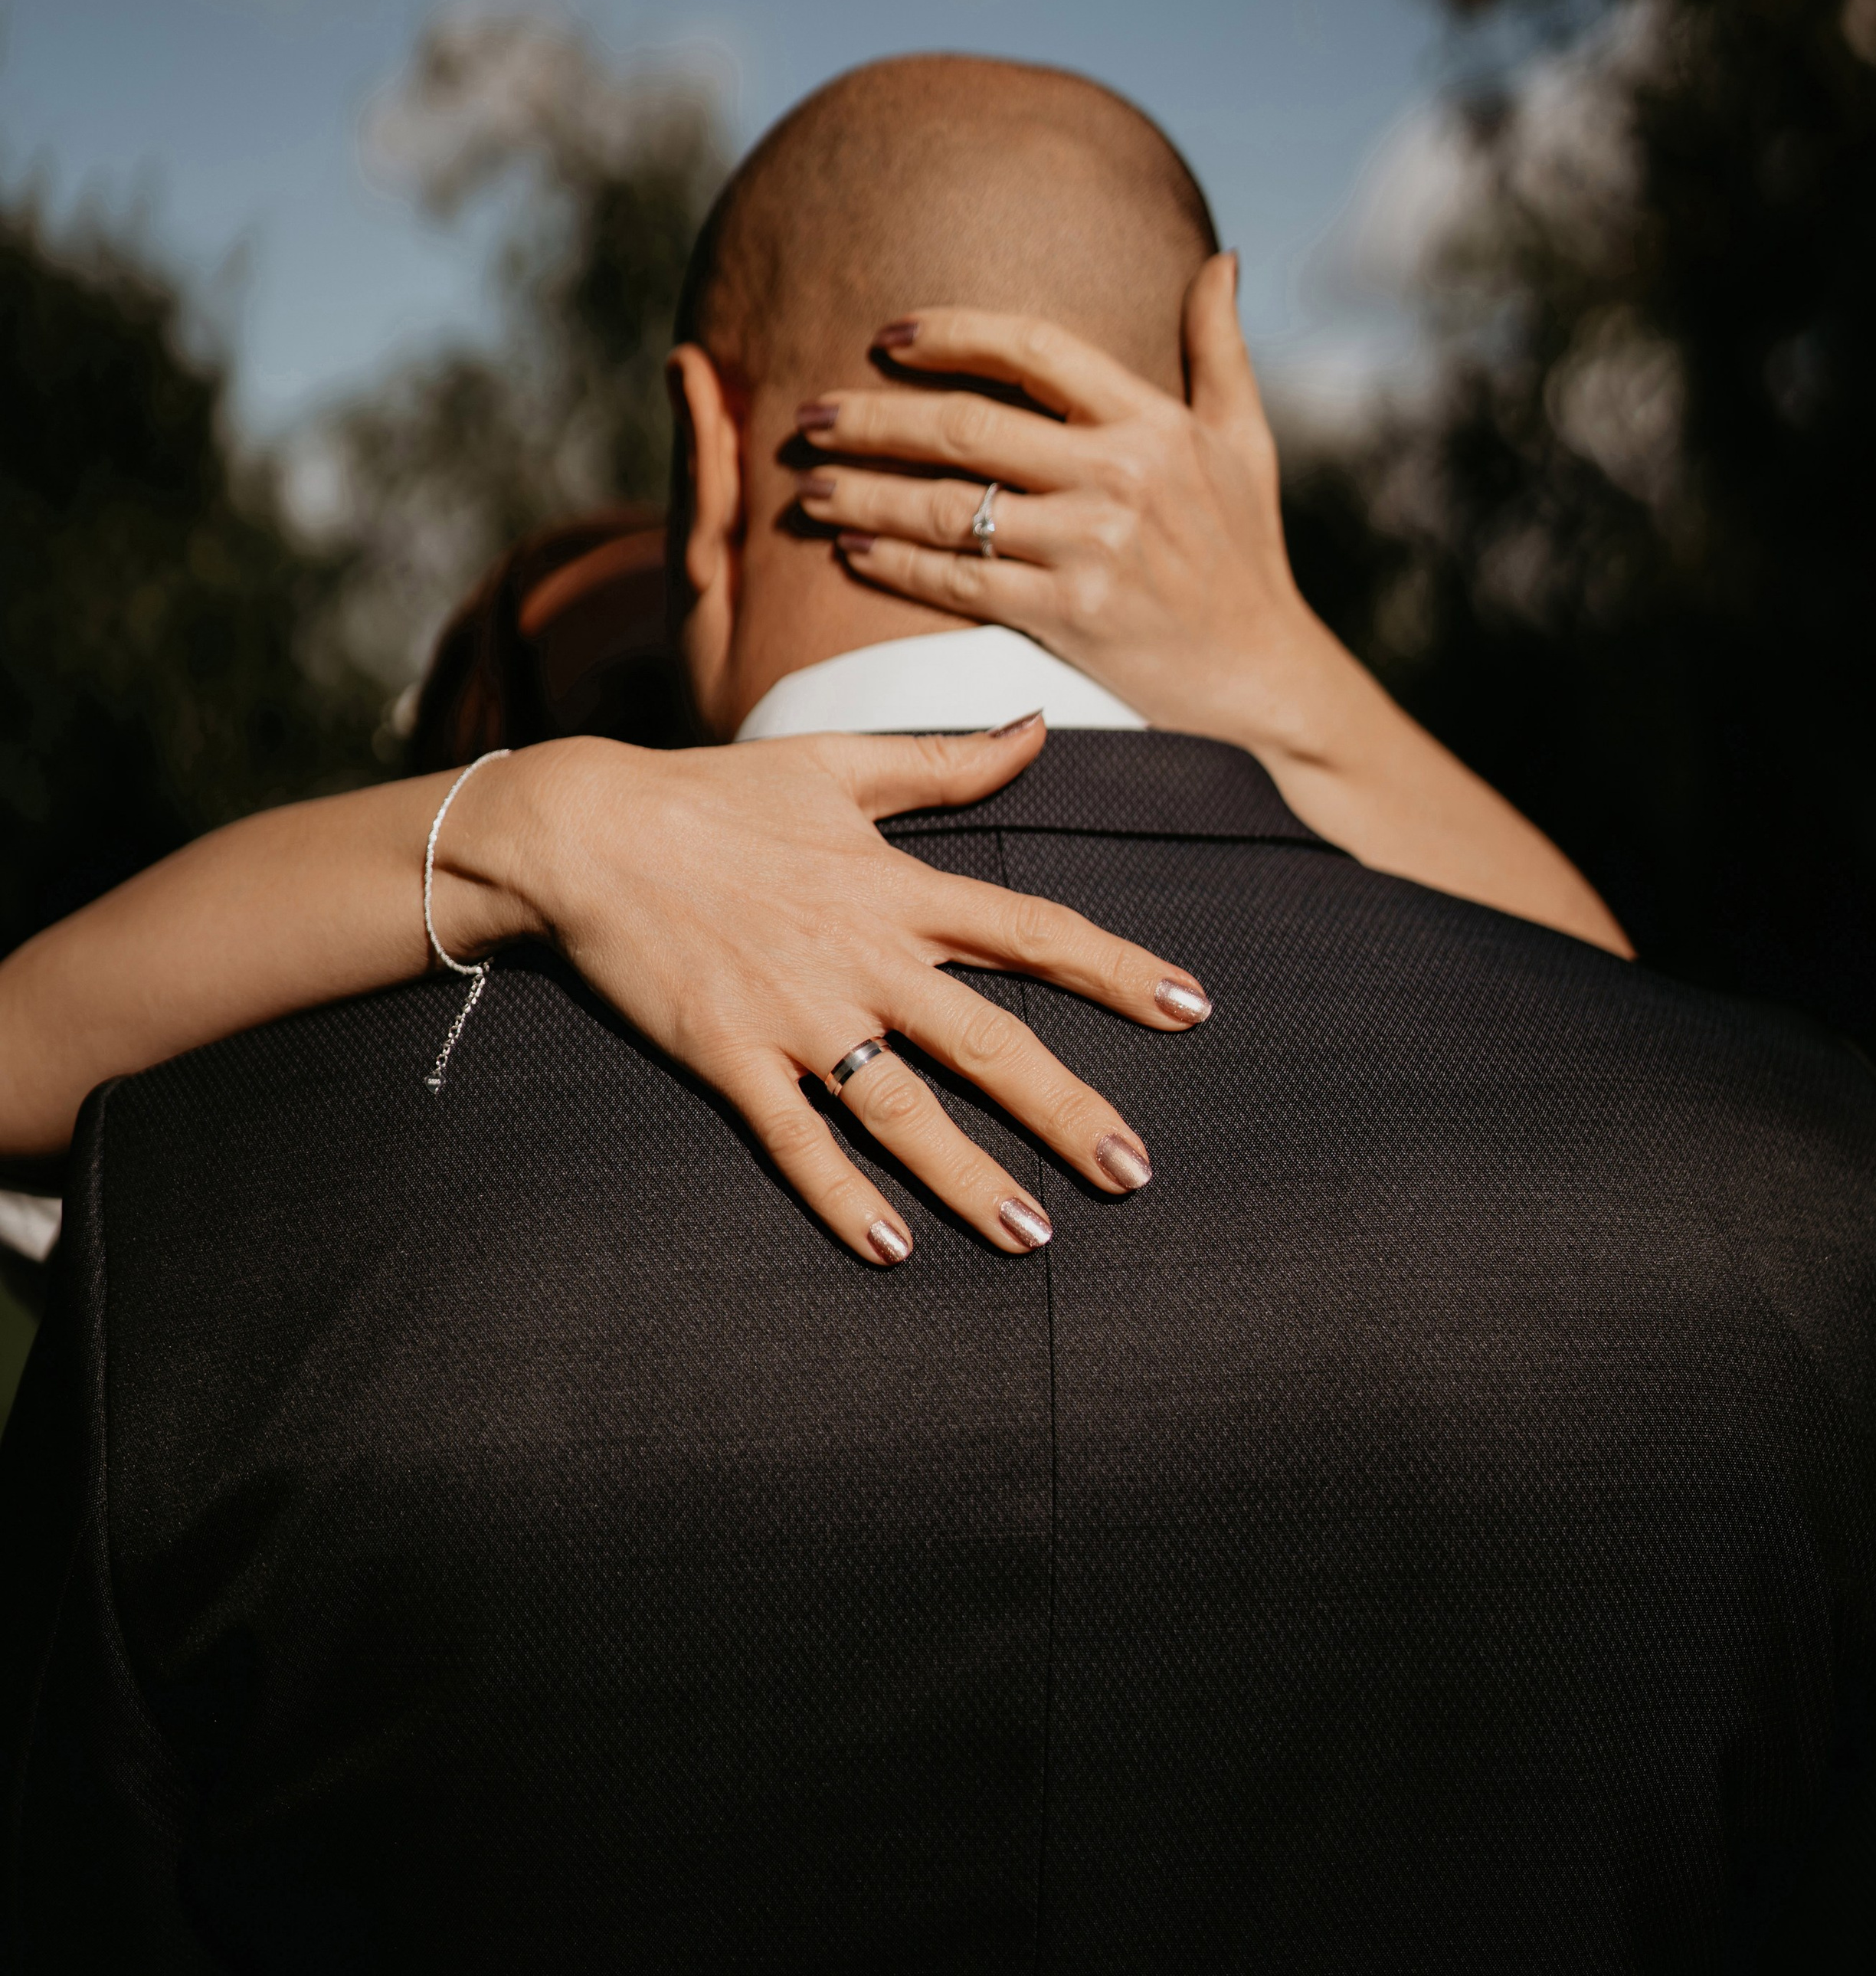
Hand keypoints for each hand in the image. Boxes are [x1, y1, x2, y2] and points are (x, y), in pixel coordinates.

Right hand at [442, 719, 1211, 1266]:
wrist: (585, 830)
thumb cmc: (715, 794)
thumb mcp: (838, 762)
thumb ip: (948, 761)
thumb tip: (1037, 726)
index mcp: (896, 889)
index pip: (1032, 929)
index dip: (1116, 969)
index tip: (1191, 1007)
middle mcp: (861, 959)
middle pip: (987, 1043)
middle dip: (1066, 1111)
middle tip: (1133, 1172)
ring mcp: (795, 1015)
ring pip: (902, 1110)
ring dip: (971, 1179)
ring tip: (1035, 1236)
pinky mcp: (729, 1057)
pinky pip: (796, 1140)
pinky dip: (842, 1196)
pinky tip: (892, 1250)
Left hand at [791, 260, 1633, 955]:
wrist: (1262, 681)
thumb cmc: (1247, 555)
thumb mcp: (1247, 443)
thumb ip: (1220, 347)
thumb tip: (1219, 260)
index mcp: (1152, 422)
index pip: (1033, 349)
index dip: (952, 334)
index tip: (889, 334)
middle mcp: (1118, 477)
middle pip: (966, 426)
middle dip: (873, 417)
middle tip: (808, 413)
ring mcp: (1090, 549)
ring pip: (946, 506)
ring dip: (864, 491)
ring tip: (808, 485)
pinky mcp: (1066, 617)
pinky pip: (955, 581)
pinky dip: (893, 562)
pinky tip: (849, 549)